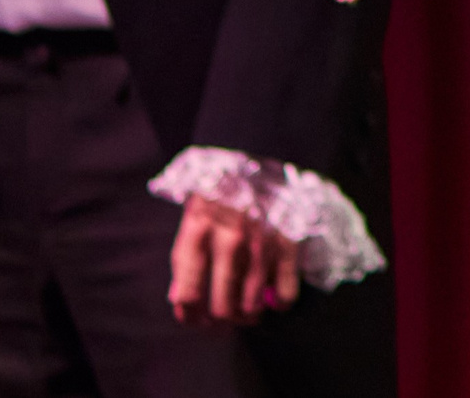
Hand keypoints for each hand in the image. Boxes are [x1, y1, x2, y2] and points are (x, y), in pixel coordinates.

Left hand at [168, 195, 298, 327]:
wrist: (264, 148)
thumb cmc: (222, 188)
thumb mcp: (194, 214)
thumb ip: (186, 257)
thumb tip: (180, 299)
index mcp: (198, 233)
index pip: (188, 295)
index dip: (191, 317)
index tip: (197, 320)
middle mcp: (229, 241)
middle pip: (222, 307)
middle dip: (222, 322)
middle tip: (225, 321)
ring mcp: (262, 244)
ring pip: (253, 306)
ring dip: (249, 315)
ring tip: (248, 311)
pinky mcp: (290, 243)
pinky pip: (286, 294)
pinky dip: (281, 303)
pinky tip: (276, 296)